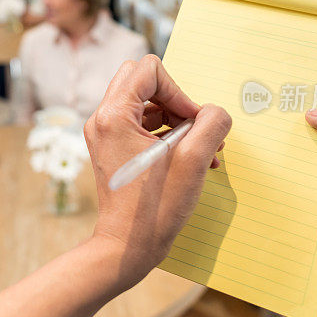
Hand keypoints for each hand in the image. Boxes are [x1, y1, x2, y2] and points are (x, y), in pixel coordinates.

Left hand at [84, 55, 230, 287]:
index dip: (179, 91)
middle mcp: (102, 119)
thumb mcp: (194, 160)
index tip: (193, 123)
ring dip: (175, 118)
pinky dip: (166, 133)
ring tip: (201, 150)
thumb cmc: (156, 207)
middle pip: (142, 80)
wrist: (127, 247)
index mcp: (114, 115)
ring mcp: (104, 134)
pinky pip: (140, 124)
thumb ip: (212, 123)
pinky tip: (190, 159)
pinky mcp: (111, 148)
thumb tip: (214, 112)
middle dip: (175, 100)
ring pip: (144, 102)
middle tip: (194, 130)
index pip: (150, 70)